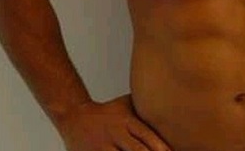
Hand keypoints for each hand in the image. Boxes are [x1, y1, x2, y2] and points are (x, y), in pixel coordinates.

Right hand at [56, 95, 170, 150]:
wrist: (74, 116)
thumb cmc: (107, 112)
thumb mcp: (126, 104)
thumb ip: (144, 107)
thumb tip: (170, 98)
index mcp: (127, 122)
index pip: (147, 135)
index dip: (160, 146)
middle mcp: (116, 134)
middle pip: (137, 150)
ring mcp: (103, 147)